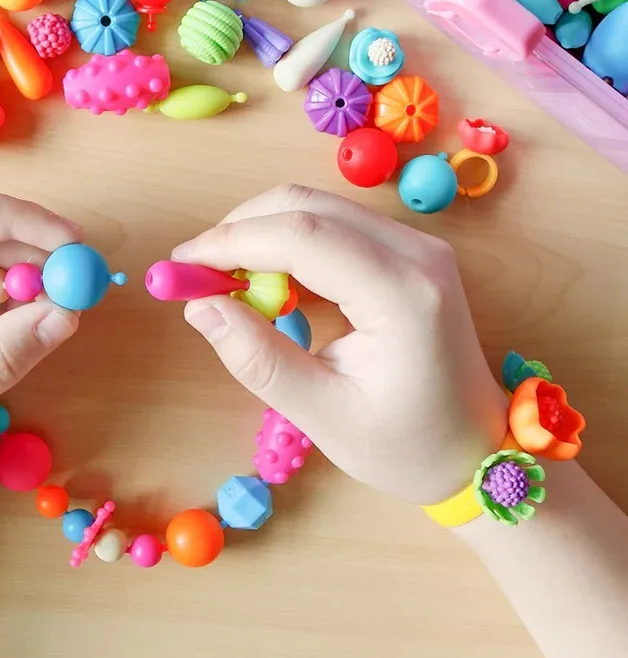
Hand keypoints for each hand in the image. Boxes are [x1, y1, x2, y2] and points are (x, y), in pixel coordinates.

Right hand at [173, 185, 507, 504]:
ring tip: (225, 283)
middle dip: (239, 230)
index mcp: (401, 293)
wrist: (478, 451)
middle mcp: (415, 251)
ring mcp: (417, 244)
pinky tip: (267, 283)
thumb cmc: (407, 446)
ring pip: (316, 207)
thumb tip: (199, 308)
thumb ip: (257, 359)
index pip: (301, 236)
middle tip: (196, 275)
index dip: (230, 242)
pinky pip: (333, 224)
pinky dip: (287, 242)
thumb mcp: (324, 416)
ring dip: (260, 233)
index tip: (180, 267)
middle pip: (306, 205)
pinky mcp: (408, 249)